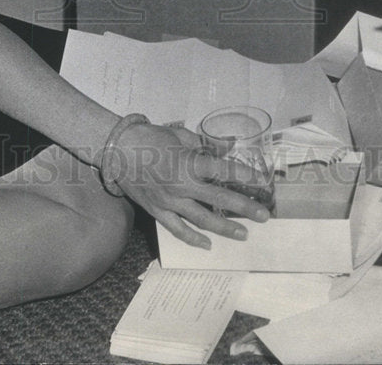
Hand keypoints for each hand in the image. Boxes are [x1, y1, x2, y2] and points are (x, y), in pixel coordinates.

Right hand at [113, 122, 270, 247]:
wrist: (117, 149)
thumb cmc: (149, 137)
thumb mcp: (179, 135)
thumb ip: (202, 146)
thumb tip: (225, 149)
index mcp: (188, 162)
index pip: (223, 170)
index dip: (244, 175)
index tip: (261, 181)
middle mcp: (181, 185)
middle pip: (219, 200)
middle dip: (244, 208)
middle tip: (264, 216)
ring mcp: (169, 202)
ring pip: (202, 220)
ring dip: (225, 229)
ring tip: (243, 235)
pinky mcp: (157, 211)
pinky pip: (178, 230)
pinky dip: (193, 240)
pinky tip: (208, 245)